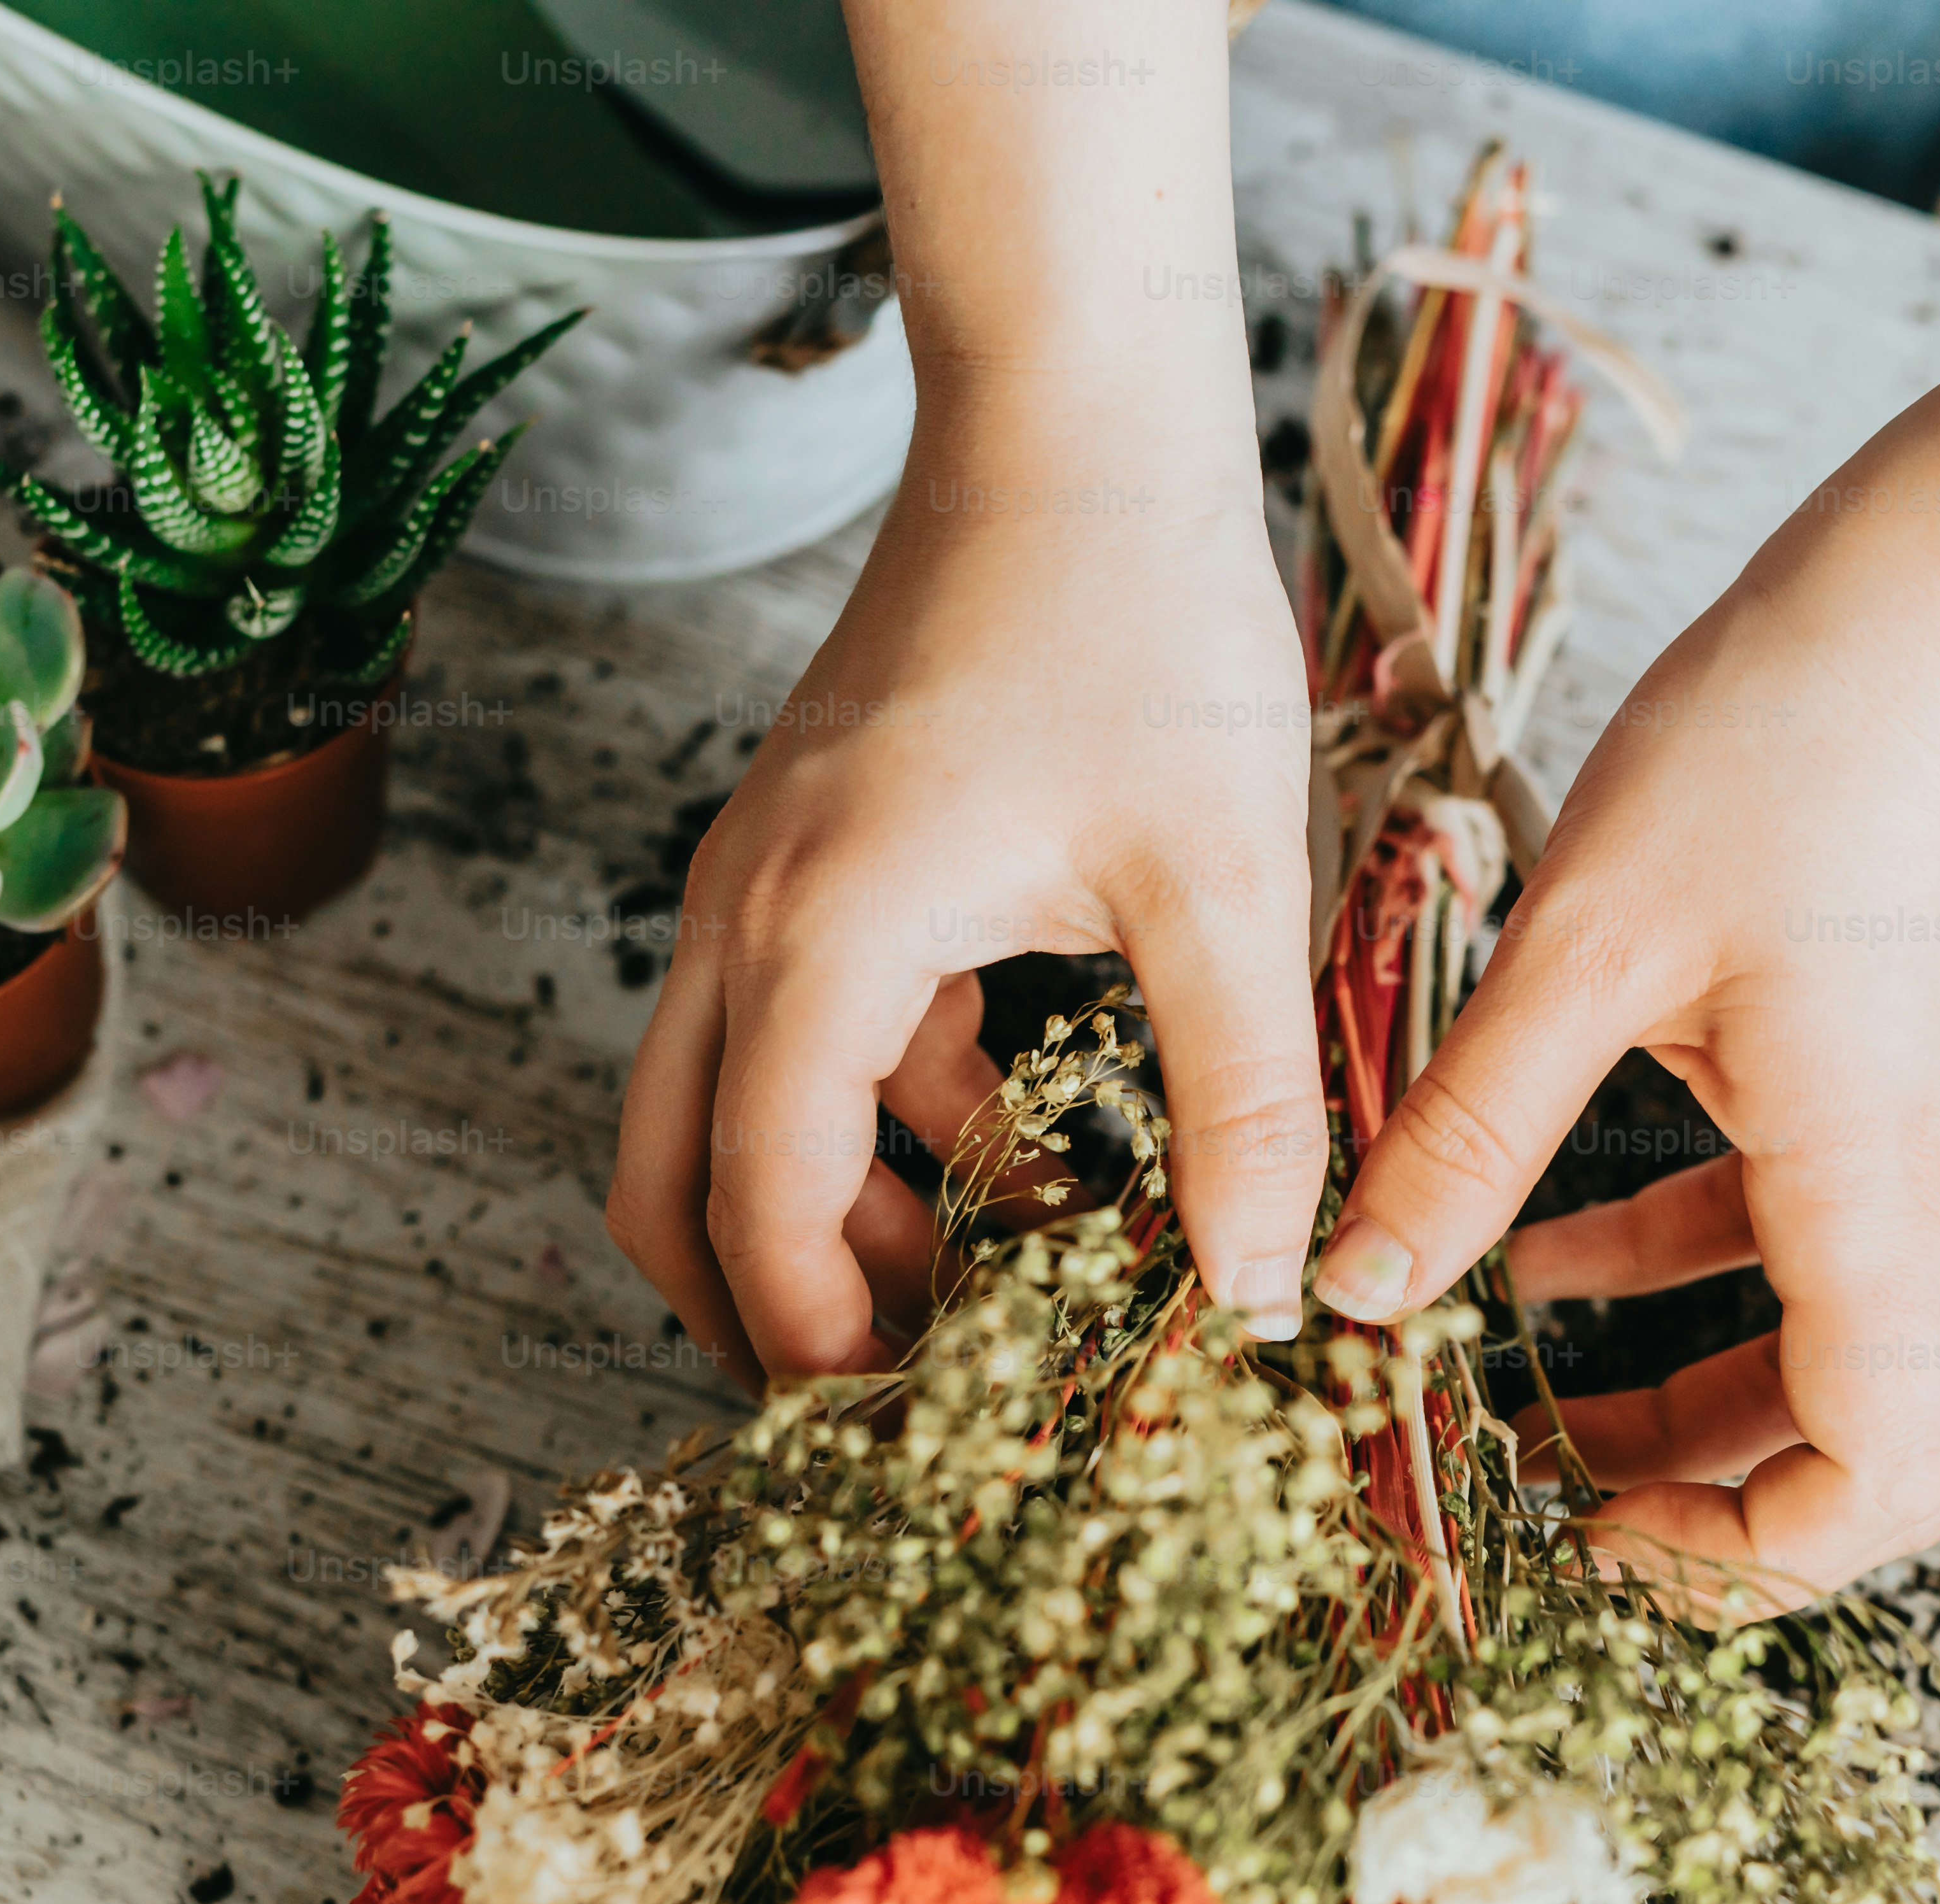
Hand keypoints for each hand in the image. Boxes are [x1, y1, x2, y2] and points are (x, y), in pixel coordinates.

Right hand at [606, 383, 1323, 1386]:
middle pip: (675, 1184)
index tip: (902, 1442)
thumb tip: (1264, 1292)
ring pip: (735, 1118)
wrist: (1077, 424)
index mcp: (821, 939)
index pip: (764, 1205)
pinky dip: (892, 1128)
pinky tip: (1037, 1167)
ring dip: (840, 1224)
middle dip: (762, 1315)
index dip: (817, 1346)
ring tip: (994, 1308)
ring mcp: (771, 884)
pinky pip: (816, 1040)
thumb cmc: (1141, 623)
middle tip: (890, 1415)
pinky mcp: (822, 859)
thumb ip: (1245, 1102)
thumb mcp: (1223, 887)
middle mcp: (752, 919)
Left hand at [1310, 536, 1939, 1605]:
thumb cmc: (1797, 741)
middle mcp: (1929, 1202)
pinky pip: (1792, 1232)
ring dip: (1676, 1383)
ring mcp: (1918, 1142)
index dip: (1744, 1563)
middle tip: (1531, 1491)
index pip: (1877, 1492)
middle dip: (1692, 1492)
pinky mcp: (1888, 1078)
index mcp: (1879, 1204)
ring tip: (1509, 1386)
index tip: (1593, 1538)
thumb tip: (1353, 1290)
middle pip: (1848, 1445)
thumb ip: (1471, 1135)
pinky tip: (1533, 1244)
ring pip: (1817, 1345)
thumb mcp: (1589, 948)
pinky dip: (1676, 1263)